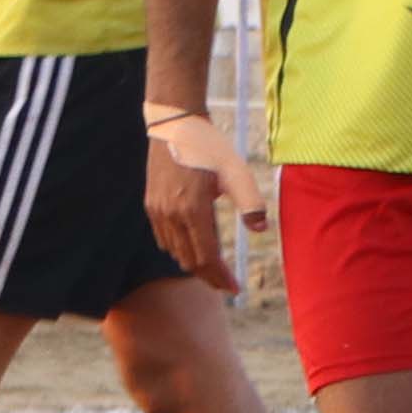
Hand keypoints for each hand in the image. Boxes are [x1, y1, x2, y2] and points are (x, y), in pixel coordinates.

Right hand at [142, 121, 237, 291]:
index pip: (206, 257)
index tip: (235, 289)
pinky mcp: (151, 205)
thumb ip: (250, 202)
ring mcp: (158, 211)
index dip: (221, 277)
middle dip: (210, 277)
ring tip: (213, 269)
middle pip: (190, 261)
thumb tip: (260, 229)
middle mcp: (172, 215)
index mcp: (193, 209)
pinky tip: (193, 248)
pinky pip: (165, 239)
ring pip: (176, 253)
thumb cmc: (210, 146)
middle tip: (227, 284)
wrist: (175, 123)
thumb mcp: (236, 172)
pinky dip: (180, 250)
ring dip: (195, 265)